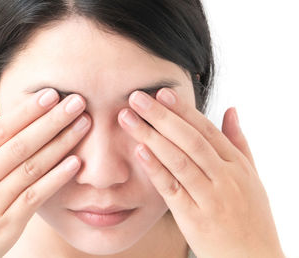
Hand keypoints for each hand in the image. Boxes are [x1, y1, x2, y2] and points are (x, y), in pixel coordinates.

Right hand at [0, 89, 90, 257]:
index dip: (27, 111)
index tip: (51, 94)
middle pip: (20, 145)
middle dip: (51, 121)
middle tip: (77, 102)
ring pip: (31, 168)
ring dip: (60, 144)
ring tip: (83, 124)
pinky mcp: (7, 225)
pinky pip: (35, 197)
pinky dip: (56, 178)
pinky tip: (75, 162)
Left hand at [117, 88, 284, 257]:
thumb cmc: (251, 217)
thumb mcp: (252, 177)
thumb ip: (239, 142)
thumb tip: (231, 109)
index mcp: (237, 165)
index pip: (206, 130)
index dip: (182, 110)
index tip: (161, 92)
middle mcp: (225, 178)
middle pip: (189, 140)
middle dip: (161, 116)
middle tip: (136, 97)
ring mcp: (210, 198)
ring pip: (179, 160)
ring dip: (151, 136)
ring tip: (128, 118)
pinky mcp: (194, 218)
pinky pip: (172, 189)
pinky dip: (156, 168)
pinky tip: (139, 151)